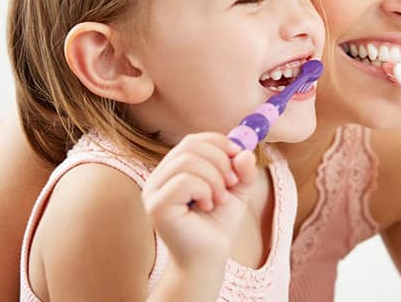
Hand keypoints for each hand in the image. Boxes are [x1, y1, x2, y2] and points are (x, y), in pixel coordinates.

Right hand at [142, 133, 257, 268]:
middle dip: (220, 160)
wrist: (208, 259)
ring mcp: (154, 191)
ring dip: (214, 178)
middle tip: (232, 182)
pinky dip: (204, 190)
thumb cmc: (217, 224)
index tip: (239, 155)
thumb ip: (243, 169)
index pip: (193, 140)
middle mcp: (159, 177)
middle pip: (190, 145)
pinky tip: (207, 206)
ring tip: (220, 198)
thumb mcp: (237, 191)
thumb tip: (245, 150)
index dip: (219, 142)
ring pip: (187, 161)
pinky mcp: (156, 206)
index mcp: (175, 169)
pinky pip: (184, 181)